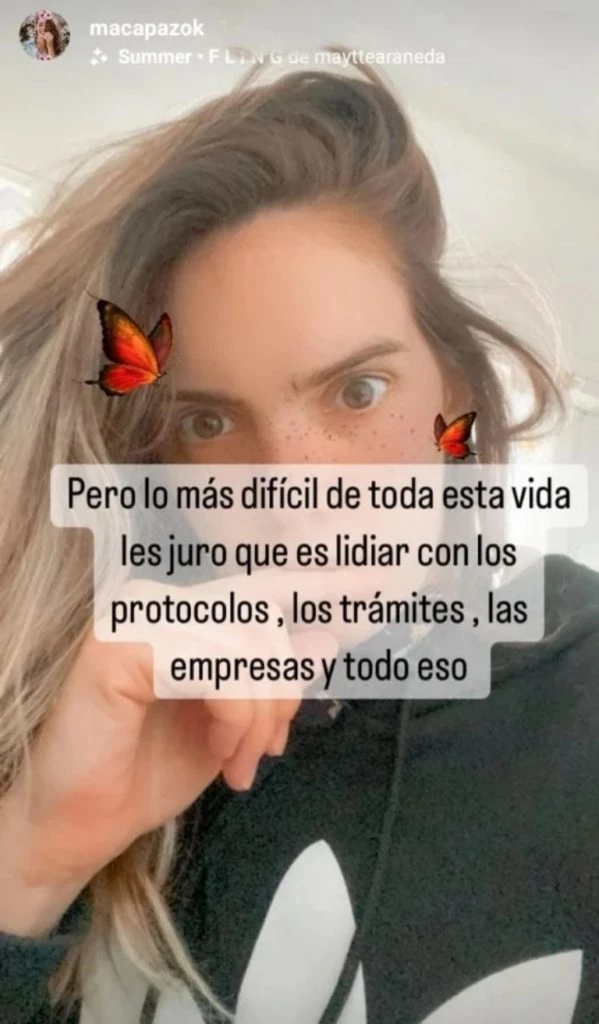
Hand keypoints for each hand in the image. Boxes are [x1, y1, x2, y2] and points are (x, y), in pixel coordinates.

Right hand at [0, 565, 383, 905]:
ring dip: (260, 716)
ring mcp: (135, 616)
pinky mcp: (119, 644)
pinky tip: (220, 752)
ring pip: (246, 642)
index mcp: (183, 614)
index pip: (261, 590)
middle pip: (262, 619)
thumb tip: (323, 642)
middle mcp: (157, 600)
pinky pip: (216, 666)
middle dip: (283, 692)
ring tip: (241, 763)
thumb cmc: (150, 771)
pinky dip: (234, 715)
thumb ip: (270, 682)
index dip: (317, 587)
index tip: (372, 584)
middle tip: (267, 751)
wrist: (81, 826)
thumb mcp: (232, 724)